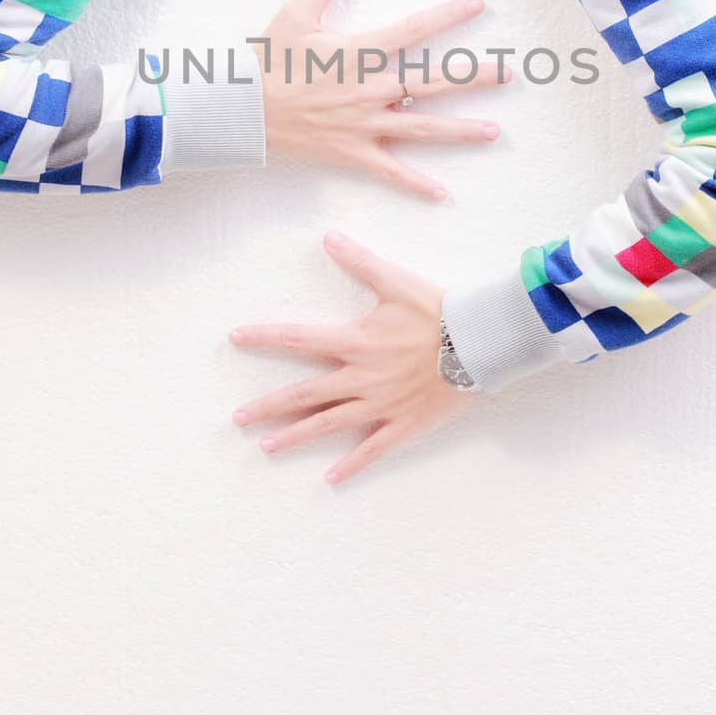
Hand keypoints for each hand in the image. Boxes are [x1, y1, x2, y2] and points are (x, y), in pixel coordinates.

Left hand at [228, 230, 477, 485]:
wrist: (479, 342)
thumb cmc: (438, 309)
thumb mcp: (395, 281)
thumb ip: (359, 260)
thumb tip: (328, 236)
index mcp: (355, 342)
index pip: (298, 339)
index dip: (264, 338)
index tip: (236, 338)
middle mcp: (360, 377)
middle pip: (303, 395)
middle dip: (268, 407)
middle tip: (238, 419)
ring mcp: (380, 404)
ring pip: (328, 425)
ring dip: (294, 436)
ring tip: (265, 447)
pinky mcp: (403, 423)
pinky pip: (372, 448)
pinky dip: (351, 464)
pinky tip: (331, 478)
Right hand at [249, 0, 509, 201]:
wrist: (244, 111)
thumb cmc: (270, 62)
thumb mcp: (295, 14)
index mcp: (361, 52)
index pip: (415, 30)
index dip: (448, 16)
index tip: (477, 6)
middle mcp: (371, 89)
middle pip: (434, 82)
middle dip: (474, 77)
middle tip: (509, 72)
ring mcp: (366, 124)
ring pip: (423, 128)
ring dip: (461, 130)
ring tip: (493, 131)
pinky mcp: (353, 152)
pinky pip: (390, 171)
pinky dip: (415, 183)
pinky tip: (441, 193)